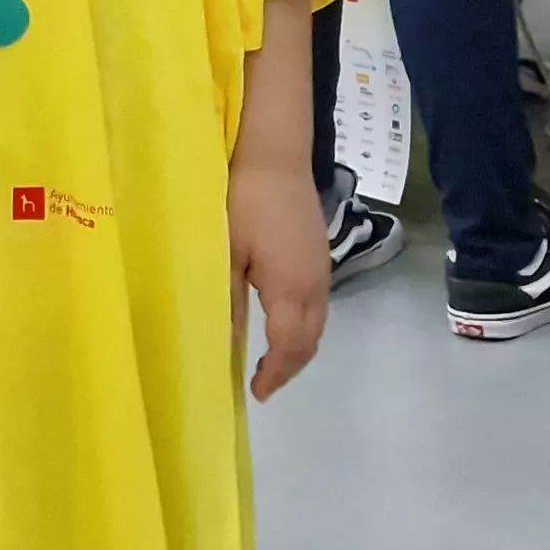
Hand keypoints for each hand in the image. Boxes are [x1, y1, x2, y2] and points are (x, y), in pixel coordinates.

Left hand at [229, 159, 328, 401]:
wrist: (275, 156)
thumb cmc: (244, 203)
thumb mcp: (227, 253)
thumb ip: (230, 301)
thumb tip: (230, 344)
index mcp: (291, 290)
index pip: (288, 348)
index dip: (275, 374)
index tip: (257, 393)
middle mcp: (315, 286)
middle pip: (310, 341)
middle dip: (289, 368)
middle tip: (264, 384)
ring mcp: (322, 270)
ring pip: (317, 324)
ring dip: (298, 349)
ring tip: (272, 362)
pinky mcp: (320, 255)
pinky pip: (317, 306)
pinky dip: (303, 327)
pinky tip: (282, 325)